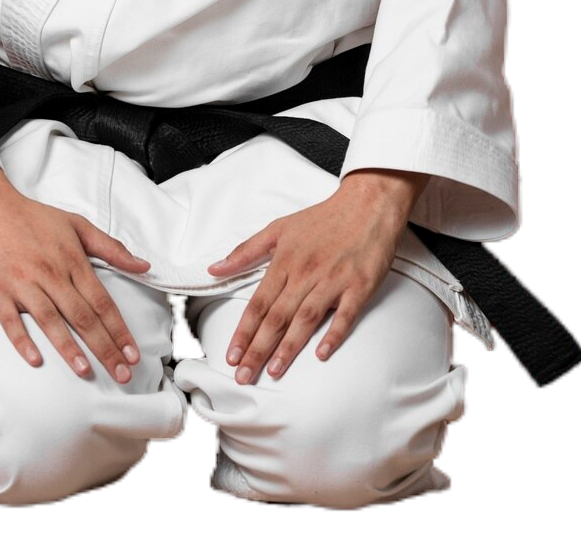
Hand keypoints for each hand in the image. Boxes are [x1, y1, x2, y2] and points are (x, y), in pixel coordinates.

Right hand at [0, 157, 151, 383]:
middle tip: (121, 374)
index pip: (102, 301)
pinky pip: (11, 321)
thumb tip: (143, 265)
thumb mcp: (77, 224)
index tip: (132, 354)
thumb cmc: (31, 217)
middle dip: (104, 348)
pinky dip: (23, 341)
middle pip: (82, 316)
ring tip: (85, 371)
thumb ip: (111, 248)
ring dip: (69, 348)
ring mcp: (22, 284)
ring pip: (50, 321)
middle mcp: (50, 273)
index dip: (119, 330)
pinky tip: (36, 359)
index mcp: (72, 260)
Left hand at [206, 168, 428, 384]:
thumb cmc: (322, 219)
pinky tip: (322, 354)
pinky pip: (345, 314)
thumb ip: (245, 251)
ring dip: (289, 347)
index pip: (258, 303)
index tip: (231, 355)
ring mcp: (333, 280)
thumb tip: (213, 268)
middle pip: (277, 316)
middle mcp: (306, 272)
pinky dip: (333, 334)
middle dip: (258, 349)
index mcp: (284, 261)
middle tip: (243, 376)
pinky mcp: (360, 285)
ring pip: (306, 318)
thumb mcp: (278, 228)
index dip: (243, 331)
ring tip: (274, 372)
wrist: (367, 204)